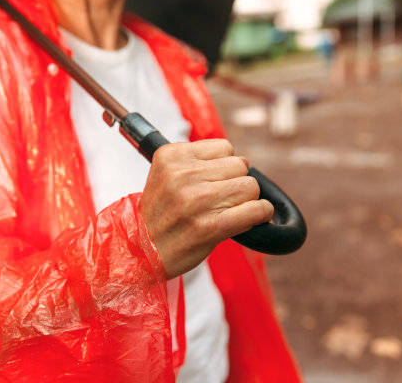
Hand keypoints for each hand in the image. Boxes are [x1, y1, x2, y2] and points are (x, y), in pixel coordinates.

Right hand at [140, 139, 273, 278]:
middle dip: (235, 183)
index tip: (213, 182)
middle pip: (240, 166)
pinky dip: (261, 213)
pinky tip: (254, 217)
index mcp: (170, 157)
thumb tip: (242, 163)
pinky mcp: (209, 226)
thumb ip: (196, 163)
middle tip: (220, 200)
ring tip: (228, 211)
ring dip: (247, 200)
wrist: (140, 252)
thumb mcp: (165, 177)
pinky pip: (254, 209)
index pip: (224, 148)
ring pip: (249, 186)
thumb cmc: (159, 217)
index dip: (224, 167)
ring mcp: (195, 201)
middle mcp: (181, 175)